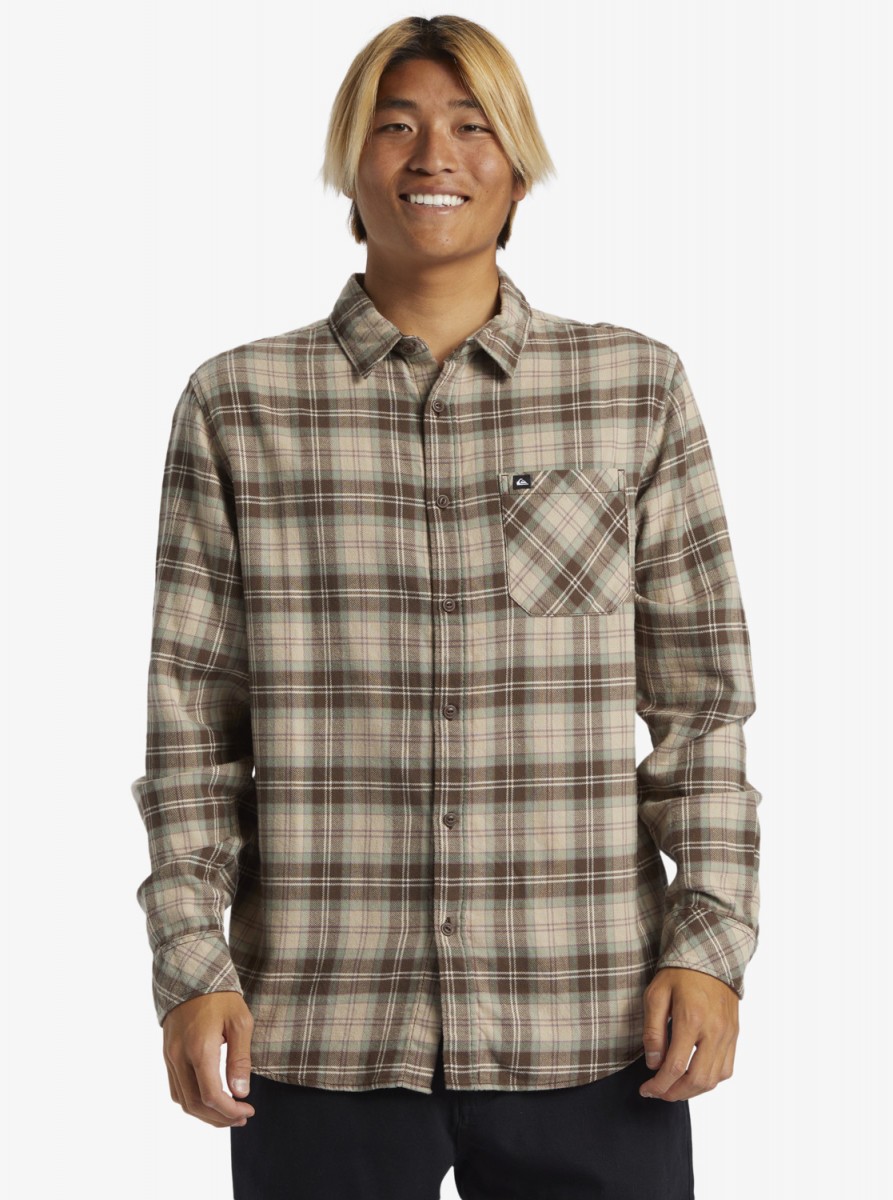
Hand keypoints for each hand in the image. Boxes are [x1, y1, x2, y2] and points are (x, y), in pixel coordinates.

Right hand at [162, 991, 255, 1126]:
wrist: (192, 974)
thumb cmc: (221, 996)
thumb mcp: (240, 1022)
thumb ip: (240, 1059)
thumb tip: (240, 1092)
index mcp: (200, 1049)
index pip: (211, 1096)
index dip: (230, 1111)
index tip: (248, 1110)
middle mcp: (180, 1057)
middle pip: (195, 1104)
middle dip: (219, 1118)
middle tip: (241, 1117)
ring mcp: (170, 1057)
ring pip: (182, 1100)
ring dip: (205, 1113)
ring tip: (228, 1113)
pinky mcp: (168, 1054)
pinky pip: (176, 1088)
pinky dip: (192, 1101)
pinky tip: (209, 1100)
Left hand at [639, 967, 738, 1101]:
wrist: (710, 955)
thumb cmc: (679, 973)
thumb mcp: (656, 994)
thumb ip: (653, 1031)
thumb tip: (654, 1064)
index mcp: (691, 1019)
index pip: (675, 1067)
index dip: (659, 1085)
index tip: (646, 1089)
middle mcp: (713, 1031)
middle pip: (697, 1080)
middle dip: (675, 1093)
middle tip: (658, 1092)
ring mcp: (727, 1034)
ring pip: (714, 1080)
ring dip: (692, 1091)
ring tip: (674, 1088)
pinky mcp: (734, 1035)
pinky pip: (726, 1069)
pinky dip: (710, 1081)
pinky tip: (694, 1077)